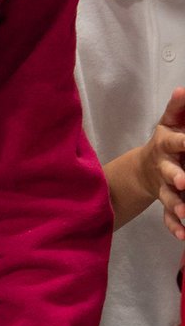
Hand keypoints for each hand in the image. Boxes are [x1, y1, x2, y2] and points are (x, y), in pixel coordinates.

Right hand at [143, 87, 184, 238]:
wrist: (145, 169)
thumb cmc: (169, 140)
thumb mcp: (172, 121)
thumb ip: (179, 107)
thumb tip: (182, 89)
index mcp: (167, 144)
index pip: (176, 141)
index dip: (184, 142)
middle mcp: (164, 166)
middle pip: (169, 172)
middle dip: (177, 178)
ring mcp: (164, 186)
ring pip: (169, 198)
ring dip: (177, 206)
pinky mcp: (167, 202)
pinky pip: (168, 216)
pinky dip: (174, 226)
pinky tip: (183, 235)